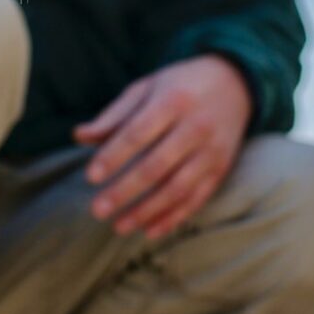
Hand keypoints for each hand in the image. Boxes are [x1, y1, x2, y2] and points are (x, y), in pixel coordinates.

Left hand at [72, 54, 251, 240]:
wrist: (234, 83)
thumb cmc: (178, 86)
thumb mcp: (145, 88)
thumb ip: (114, 116)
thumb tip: (78, 136)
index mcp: (172, 101)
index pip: (137, 133)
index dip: (113, 156)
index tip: (90, 177)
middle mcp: (196, 127)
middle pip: (156, 166)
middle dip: (125, 191)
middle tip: (97, 210)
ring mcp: (212, 151)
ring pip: (178, 188)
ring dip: (147, 211)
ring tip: (118, 226)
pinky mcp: (222, 169)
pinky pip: (197, 199)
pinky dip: (174, 217)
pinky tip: (149, 230)